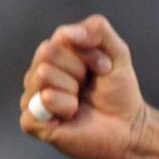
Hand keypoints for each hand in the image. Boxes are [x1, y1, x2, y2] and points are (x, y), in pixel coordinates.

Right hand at [19, 14, 146, 158]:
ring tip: (80, 102)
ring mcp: (32, 97)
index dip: (89, 53)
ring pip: (43, 75)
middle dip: (79, 69)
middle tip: (89, 86)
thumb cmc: (119, 91)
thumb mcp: (117, 52)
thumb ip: (98, 30)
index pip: (61, 37)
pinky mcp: (31, 122)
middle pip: (47, 53)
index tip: (105, 67)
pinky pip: (42, 102)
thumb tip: (66, 33)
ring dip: (72, 89)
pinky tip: (71, 116)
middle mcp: (38, 74)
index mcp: (55, 55)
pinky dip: (65, 108)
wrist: (127, 128)